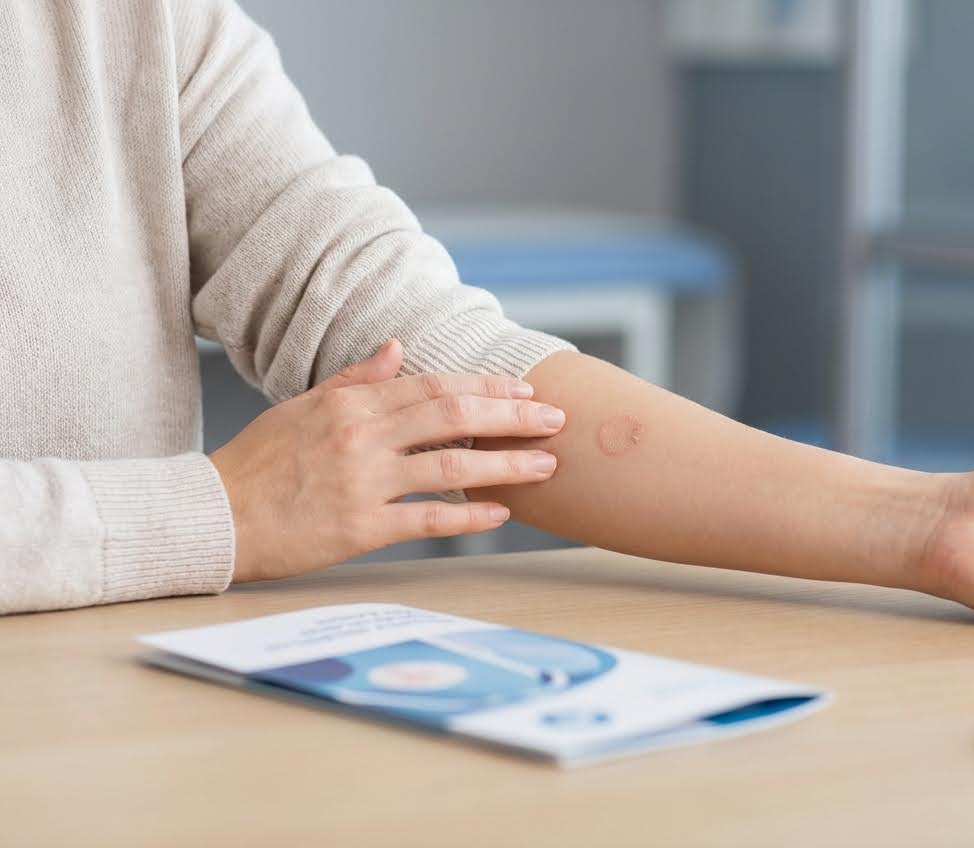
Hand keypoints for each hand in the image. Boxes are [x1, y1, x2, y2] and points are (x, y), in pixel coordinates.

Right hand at [209, 339, 566, 581]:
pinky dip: (468, 514)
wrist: (214, 515)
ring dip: (506, 464)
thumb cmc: (259, 462)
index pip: (434, 385)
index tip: (524, 390)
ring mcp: (363, 482)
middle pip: (452, 416)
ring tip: (547, 466)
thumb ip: (356, 378)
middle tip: (555, 418)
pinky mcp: (359, 528)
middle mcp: (362, 437)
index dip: (485, 387)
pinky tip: (500, 512)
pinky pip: (426, 519)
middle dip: (511, 416)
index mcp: (351, 404)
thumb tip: (398, 346)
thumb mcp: (304, 407)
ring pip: (450, 465)